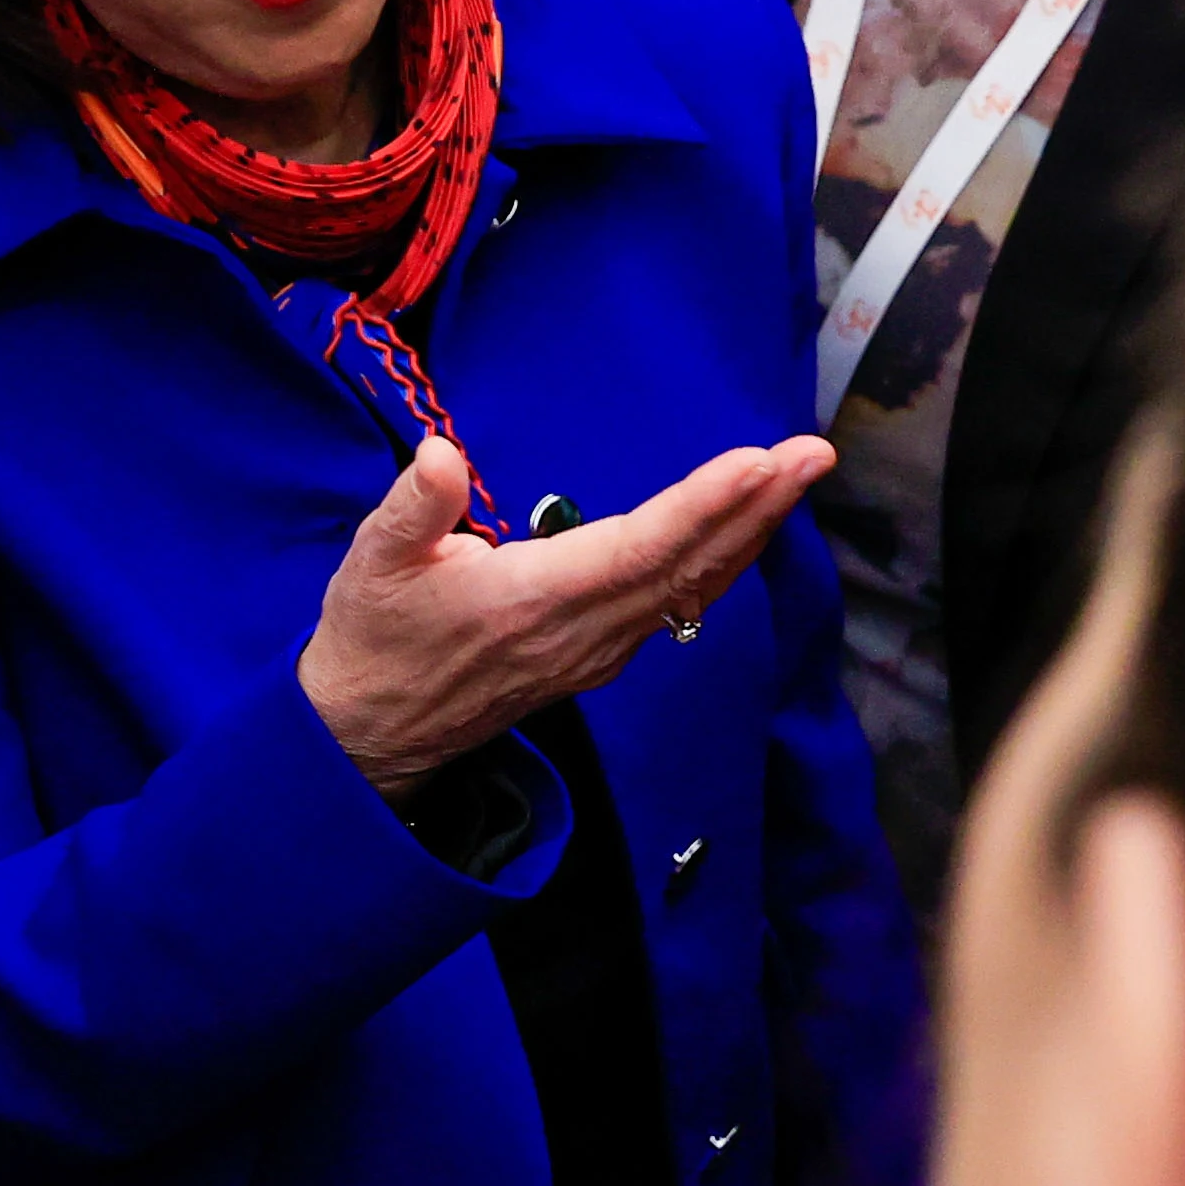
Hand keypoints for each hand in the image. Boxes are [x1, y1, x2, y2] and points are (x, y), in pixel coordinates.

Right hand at [299, 433, 835, 791]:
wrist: (372, 731)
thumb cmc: (374, 636)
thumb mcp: (372, 561)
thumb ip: (414, 507)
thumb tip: (440, 456)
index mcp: (532, 600)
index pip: (639, 550)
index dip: (703, 508)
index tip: (756, 465)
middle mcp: (582, 631)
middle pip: (689, 568)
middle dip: (756, 508)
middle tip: (812, 454)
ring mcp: (598, 650)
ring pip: (691, 589)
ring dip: (750, 531)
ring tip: (796, 473)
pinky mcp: (599, 656)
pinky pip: (677, 605)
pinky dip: (721, 560)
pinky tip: (746, 528)